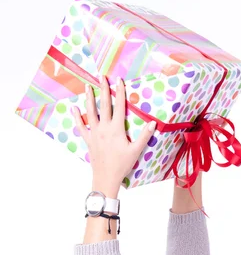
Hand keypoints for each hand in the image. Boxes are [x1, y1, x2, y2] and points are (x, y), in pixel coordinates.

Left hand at [72, 76, 156, 198]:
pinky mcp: (89, 140)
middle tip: (101, 77)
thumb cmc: (122, 165)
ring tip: (87, 87)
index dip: (120, 92)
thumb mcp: (135, 150)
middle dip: (103, 90)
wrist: (106, 177)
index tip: (119, 81)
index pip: (119, 106)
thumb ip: (144, 136)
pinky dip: (77, 117)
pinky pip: (81, 126)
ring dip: (89, 99)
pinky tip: (74, 109)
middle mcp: (104, 128)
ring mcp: (94, 133)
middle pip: (104, 105)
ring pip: (91, 112)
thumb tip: (153, 123)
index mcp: (116, 129)